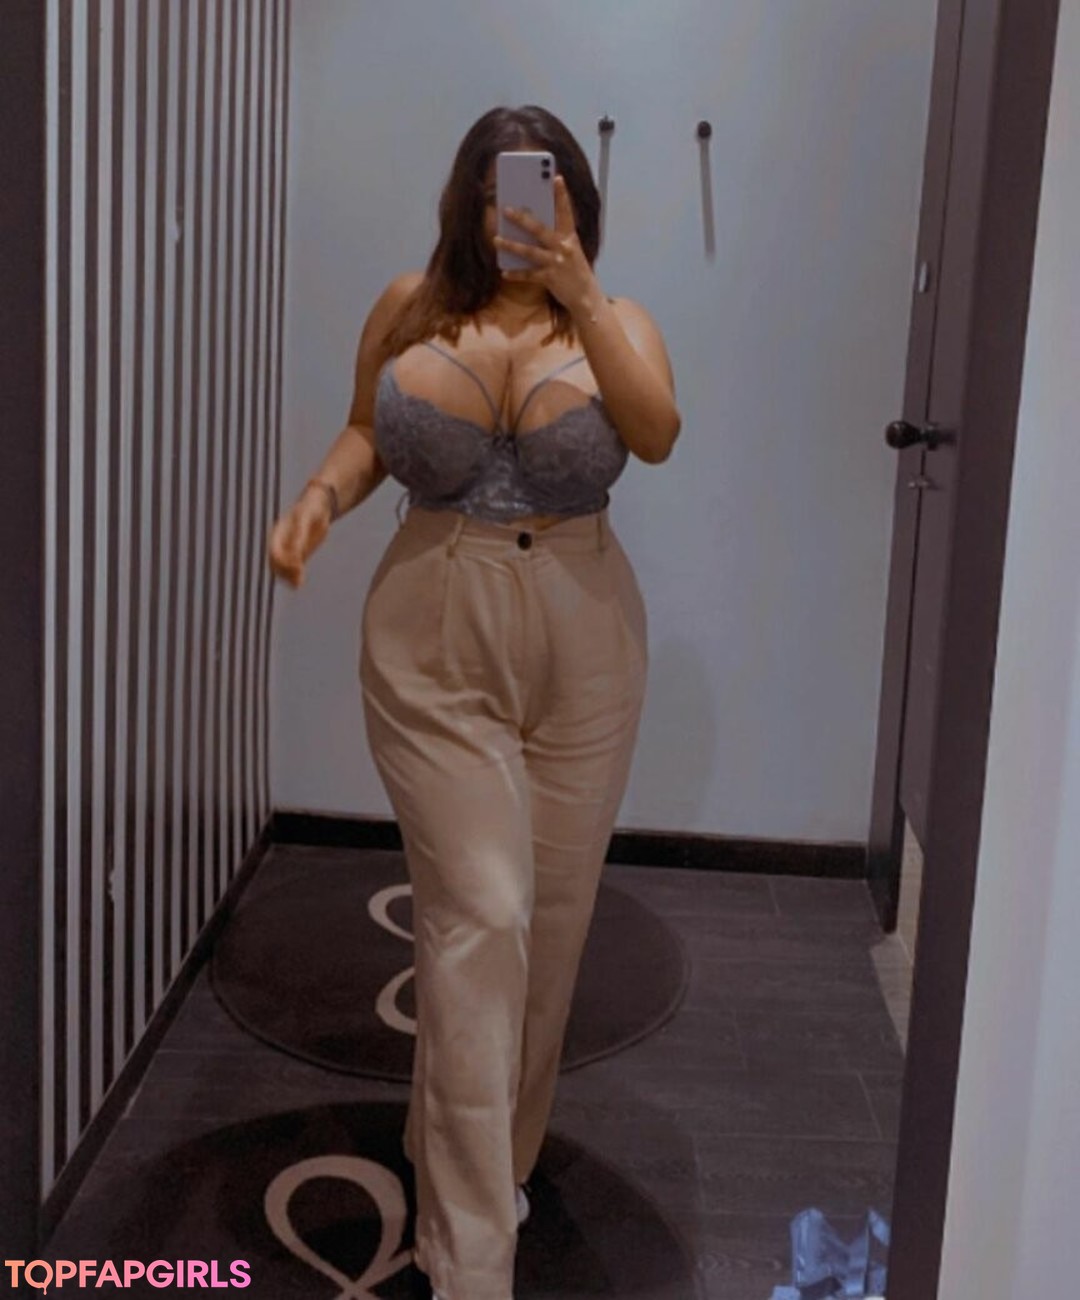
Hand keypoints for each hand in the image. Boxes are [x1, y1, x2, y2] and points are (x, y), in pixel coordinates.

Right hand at [267, 491, 330, 587]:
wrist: (318, 508)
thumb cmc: (310, 510)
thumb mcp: (306, 520)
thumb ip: (300, 534)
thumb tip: (297, 551)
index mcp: (278, 534)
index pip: (274, 551)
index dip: (282, 561)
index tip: (296, 565)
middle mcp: (281, 543)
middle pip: (276, 563)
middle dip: (284, 572)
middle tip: (298, 577)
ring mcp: (289, 550)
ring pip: (282, 568)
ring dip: (287, 578)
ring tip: (297, 584)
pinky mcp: (299, 555)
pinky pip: (293, 569)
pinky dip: (294, 577)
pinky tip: (299, 584)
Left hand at [494, 175, 599, 314]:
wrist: (586, 297)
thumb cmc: (575, 270)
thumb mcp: (571, 250)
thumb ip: (556, 237)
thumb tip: (531, 226)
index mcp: (570, 237)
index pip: (566, 212)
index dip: (562, 195)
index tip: (556, 177)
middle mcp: (563, 248)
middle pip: (539, 229)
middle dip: (522, 219)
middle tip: (506, 209)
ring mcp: (556, 263)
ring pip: (529, 252)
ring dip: (511, 245)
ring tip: (496, 239)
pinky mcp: (549, 279)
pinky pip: (528, 275)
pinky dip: (516, 274)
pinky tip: (504, 272)